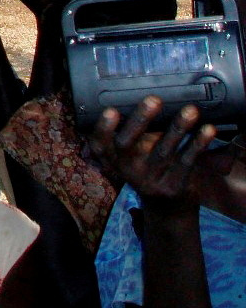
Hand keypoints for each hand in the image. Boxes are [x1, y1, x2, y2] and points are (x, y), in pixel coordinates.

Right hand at [87, 96, 216, 208]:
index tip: (111, 110)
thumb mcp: (135, 155)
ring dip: (177, 129)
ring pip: (163, 151)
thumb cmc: (149, 167)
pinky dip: (198, 144)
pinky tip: (208, 130)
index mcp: (114, 158)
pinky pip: (187, 161)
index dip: (103, 129)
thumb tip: (152, 100)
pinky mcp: (174, 185)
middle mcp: (128, 169)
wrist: (166, 207)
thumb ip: (138, 133)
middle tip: (153, 99)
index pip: (100, 144)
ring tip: (190, 111)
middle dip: (140, 120)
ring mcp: (151, 179)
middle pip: (128, 144)